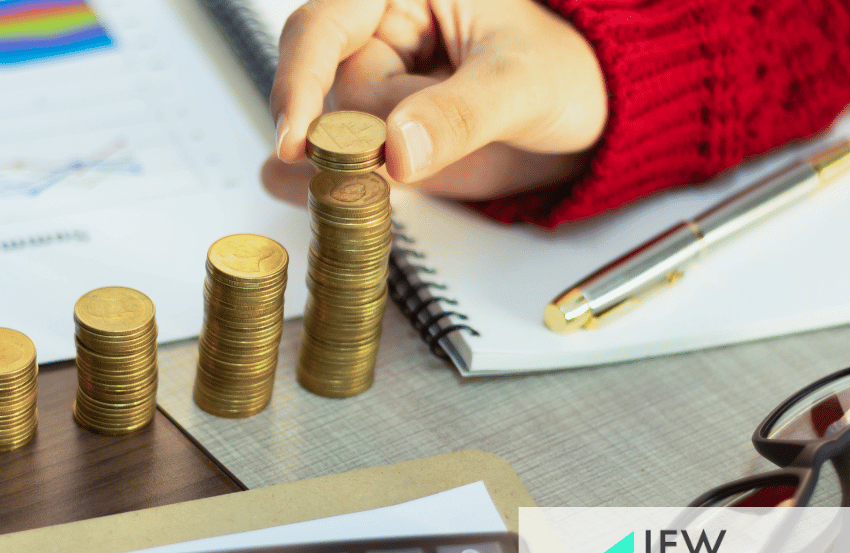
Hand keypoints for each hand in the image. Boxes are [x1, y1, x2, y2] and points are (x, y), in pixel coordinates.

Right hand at [264, 0, 606, 204]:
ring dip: (367, 167)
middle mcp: (376, 34)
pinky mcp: (375, 136)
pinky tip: (326, 196)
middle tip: (400, 164)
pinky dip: (339, 186)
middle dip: (357, 137)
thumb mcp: (524, 85)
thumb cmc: (564, 71)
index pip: (322, 27)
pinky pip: (337, 165)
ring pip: (335, 138)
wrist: (585, 117)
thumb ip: (461, 115)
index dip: (300, 80)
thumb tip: (397, 149)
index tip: (295, 141)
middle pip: (327, 93)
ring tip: (439, 158)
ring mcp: (374, 87)